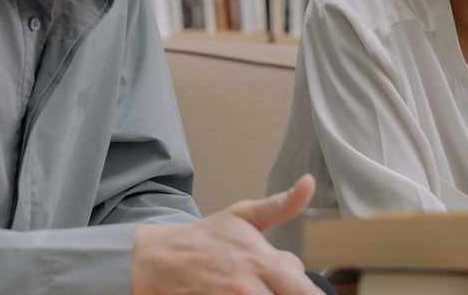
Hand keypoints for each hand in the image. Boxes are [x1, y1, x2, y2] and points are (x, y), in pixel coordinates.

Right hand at [134, 174, 322, 294]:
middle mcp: (246, 288)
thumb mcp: (243, 216)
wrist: (157, 261)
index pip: (304, 291)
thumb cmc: (204, 239)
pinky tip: (245, 293)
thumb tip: (309, 183)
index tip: (310, 293)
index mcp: (261, 261)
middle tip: (279, 287)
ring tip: (259, 288)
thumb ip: (281, 205)